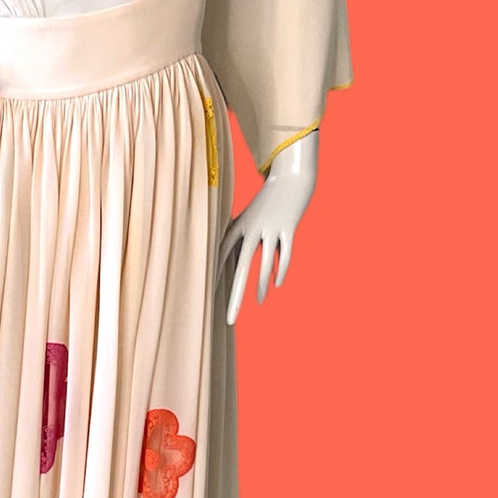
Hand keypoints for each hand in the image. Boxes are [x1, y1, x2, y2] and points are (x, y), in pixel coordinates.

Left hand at [219, 130, 319, 324]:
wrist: (290, 179)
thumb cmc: (267, 202)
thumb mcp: (250, 217)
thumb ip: (242, 239)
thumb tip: (233, 258)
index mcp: (240, 226)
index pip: (222, 254)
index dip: (215, 274)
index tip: (207, 295)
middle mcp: (252, 229)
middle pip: (240, 266)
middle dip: (235, 295)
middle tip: (230, 318)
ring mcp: (271, 229)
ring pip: (264, 264)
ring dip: (259, 285)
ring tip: (258, 302)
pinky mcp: (289, 229)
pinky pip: (285, 255)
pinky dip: (280, 270)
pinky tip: (276, 285)